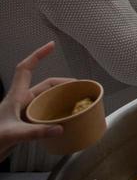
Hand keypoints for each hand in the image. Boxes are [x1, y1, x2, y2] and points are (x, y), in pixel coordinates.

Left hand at [0, 42, 71, 162]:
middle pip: (45, 85)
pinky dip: (57, 114)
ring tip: (78, 102)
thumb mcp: (14, 134)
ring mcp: (25, 112)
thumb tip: (61, 128)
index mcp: (16, 96)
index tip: (51, 46)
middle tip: (80, 87)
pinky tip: (66, 120)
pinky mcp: (27, 124)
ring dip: (61, 100)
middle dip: (63, 83)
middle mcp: (21, 101)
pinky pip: (46, 114)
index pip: (25, 69)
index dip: (38, 55)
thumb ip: (36, 131)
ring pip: (47, 100)